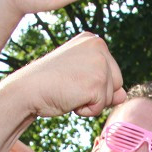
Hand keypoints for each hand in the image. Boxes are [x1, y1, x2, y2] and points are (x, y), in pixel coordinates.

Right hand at [0, 32, 124, 118]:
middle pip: (117, 83)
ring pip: (110, 97)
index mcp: (93, 40)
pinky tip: (71, 98)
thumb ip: (105, 84)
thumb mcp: (81, 79)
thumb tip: (124, 95)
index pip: (112, 73)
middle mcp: (99, 46)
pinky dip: (87, 111)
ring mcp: (100, 64)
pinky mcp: (98, 82)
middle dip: (96, 93)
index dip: (93, 84)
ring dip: (90, 102)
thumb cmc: (50, 84)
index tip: (71, 78)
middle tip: (70, 86)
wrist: (27, 90)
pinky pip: (101, 107)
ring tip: (69, 90)